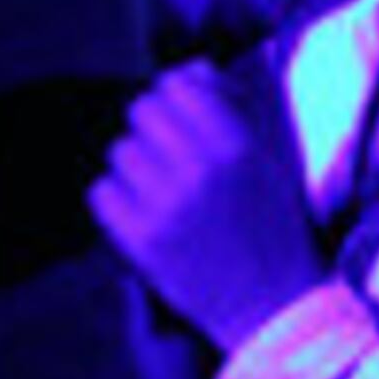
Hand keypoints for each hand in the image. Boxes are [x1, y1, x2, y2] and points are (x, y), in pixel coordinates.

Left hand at [90, 59, 323, 349]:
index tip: (184, 114)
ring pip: (120, 152)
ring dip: (136, 163)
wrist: (273, 307)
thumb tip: (190, 70)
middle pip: (141, 112)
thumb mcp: (271, 160)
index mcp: (237, 146)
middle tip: (170, 151)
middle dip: (154, 125)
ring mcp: (164, 207)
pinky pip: (102, 193)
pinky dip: (118, 198)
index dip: (176, 95)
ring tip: (160, 186)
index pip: (176, 86)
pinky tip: (144, 211)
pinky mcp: (139, 241)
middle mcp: (198, 170)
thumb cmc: (276, 227)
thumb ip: (233, 109)